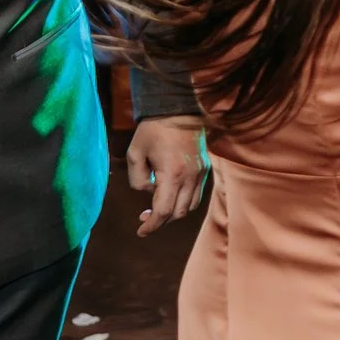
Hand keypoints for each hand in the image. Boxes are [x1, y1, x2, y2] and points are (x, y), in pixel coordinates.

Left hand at [126, 115, 208, 236]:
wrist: (179, 108)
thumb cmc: (153, 130)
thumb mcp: (135, 153)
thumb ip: (137, 179)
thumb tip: (148, 191)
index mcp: (172, 175)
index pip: (163, 211)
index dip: (151, 226)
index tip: (140, 231)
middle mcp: (190, 177)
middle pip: (178, 213)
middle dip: (161, 221)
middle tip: (145, 218)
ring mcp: (201, 173)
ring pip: (190, 206)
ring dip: (174, 212)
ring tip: (158, 207)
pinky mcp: (205, 168)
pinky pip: (197, 194)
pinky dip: (183, 200)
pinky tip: (171, 193)